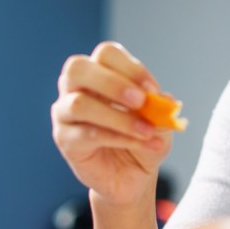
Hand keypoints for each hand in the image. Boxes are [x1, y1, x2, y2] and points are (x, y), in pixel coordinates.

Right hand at [50, 42, 171, 206]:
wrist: (133, 175)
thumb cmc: (142, 138)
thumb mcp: (160, 122)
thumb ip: (160, 108)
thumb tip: (165, 99)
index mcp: (100, 72)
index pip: (106, 54)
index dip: (131, 68)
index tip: (153, 90)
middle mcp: (75, 88)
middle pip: (77, 68)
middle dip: (113, 83)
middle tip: (141, 101)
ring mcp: (65, 113)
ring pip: (80, 104)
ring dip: (119, 117)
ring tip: (148, 131)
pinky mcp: (64, 139)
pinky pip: (87, 134)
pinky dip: (120, 138)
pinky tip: (143, 143)